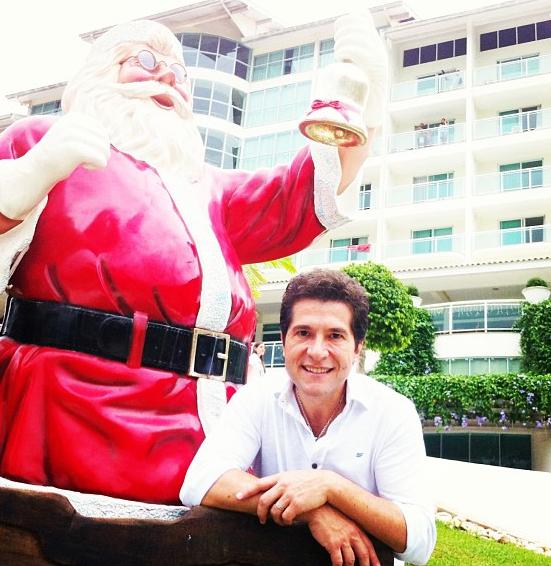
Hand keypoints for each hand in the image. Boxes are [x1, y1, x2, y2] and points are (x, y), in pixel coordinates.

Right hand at [33, 111, 109, 182]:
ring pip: (106, 151)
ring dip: (97, 160)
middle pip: (105, 141)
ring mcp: (74, 135)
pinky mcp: (76, 150)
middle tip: (84, 158)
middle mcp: (75, 123)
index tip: (83, 149)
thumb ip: (88, 131)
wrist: (38, 167)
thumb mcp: (72, 134)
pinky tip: (82, 166)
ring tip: (82, 161)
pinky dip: (95, 167)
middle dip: (99, 153)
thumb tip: (110, 133)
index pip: (103, 131)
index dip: (97, 144)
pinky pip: (102, 161)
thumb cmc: (59, 154)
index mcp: (76, 117)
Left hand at [236, 470, 333, 525]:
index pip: (259, 484)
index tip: (237, 497)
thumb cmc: (308, 480)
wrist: (325, 483)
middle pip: (263, 501)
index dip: (247, 491)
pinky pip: (285, 517)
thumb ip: (281, 481)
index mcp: (280, 477)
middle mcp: (283, 484)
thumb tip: (269, 488)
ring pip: (274, 511)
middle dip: (260, 513)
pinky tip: (288, 522)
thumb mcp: (292, 476)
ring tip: (280, 521)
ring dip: (275, 519)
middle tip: (261, 520)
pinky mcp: (297, 504)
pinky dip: (285, 522)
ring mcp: (289, 494)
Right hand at [305, 505, 379, 565]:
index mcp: (356, 529)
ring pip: (351, 560)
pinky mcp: (332, 543)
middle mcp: (352, 534)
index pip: (369, 546)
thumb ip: (353, 530)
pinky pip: (338, 561)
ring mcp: (342, 539)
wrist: (317, 508)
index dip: (374, 558)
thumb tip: (358, 543)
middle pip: (363, 555)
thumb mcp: (346, 520)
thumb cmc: (330, 514)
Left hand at [333, 12, 386, 127]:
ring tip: (340, 57)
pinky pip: (354, 50)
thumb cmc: (357, 98)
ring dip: (341, 44)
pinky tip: (343, 61)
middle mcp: (378, 50)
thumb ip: (351, 57)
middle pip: (357, 23)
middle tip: (339, 50)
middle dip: (342, 32)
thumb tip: (340, 38)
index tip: (338, 34)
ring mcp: (378, 59)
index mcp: (373, 47)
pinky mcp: (374, 70)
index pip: (363, 17)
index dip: (346, 21)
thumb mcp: (354, 71)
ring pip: (354, 36)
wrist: (369, 117)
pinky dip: (344, 52)